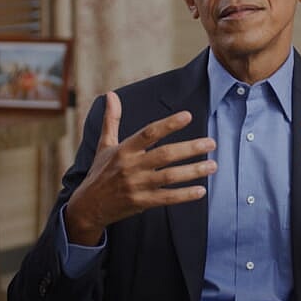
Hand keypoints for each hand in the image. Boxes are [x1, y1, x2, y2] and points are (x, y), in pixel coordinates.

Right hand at [65, 92, 216, 244]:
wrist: (87, 206)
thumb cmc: (100, 172)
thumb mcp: (104, 145)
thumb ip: (112, 120)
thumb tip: (110, 94)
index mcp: (124, 150)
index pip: (149, 133)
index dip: (168, 124)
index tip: (188, 116)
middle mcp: (131, 166)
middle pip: (165, 154)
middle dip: (190, 148)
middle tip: (212, 143)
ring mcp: (136, 185)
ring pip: (169, 176)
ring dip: (194, 171)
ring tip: (213, 166)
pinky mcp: (140, 202)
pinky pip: (166, 198)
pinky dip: (184, 195)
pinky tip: (201, 190)